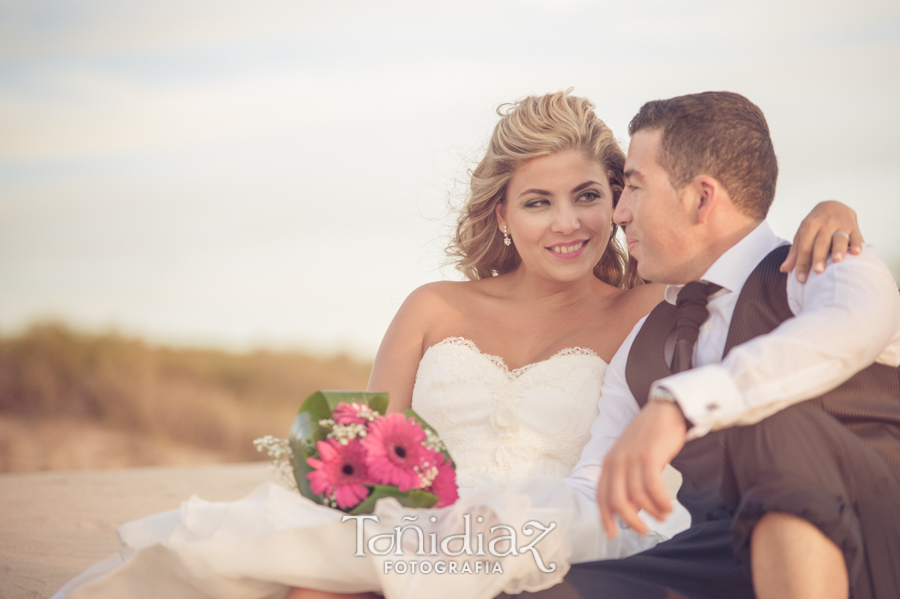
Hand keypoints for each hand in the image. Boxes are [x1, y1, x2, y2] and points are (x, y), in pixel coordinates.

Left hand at [596, 401, 686, 537]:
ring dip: (653, 511)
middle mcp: (616, 461)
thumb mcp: (632, 460)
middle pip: (617, 501)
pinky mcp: (649, 456)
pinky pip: (653, 488)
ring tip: (664, 514)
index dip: (605, 517)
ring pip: (637, 497)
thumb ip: (628, 483)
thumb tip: (633, 512)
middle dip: (631, 521)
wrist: (665, 410)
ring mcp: (632, 458)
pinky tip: (669, 507)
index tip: (613, 534)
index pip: (601, 496)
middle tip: (644, 531)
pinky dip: (661, 502)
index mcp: (609, 462)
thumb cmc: (650, 438)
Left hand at [780, 200, 863, 282]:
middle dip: (819, 257)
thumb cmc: (814, 226)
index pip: (804, 247)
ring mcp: (840, 225)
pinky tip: (856, 253)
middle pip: (821, 243)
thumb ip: (795, 252)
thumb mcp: (802, 234)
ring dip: (838, 249)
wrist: (833, 205)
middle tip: (818, 271)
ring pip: (839, 238)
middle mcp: (824, 224)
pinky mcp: (854, 227)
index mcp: (809, 226)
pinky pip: (856, 236)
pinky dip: (857, 244)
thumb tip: (784, 269)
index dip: (802, 264)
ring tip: (837, 261)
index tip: (801, 279)